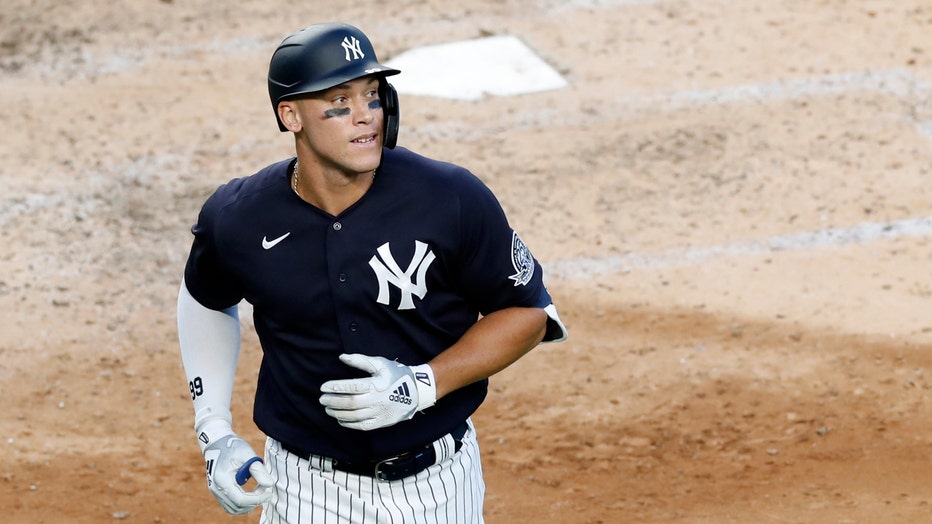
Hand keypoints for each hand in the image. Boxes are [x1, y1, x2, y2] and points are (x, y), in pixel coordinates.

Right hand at [202, 434, 273, 513]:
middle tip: (266, 490)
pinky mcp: (217, 491)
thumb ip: (259, 471)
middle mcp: (216, 488)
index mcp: (222, 480)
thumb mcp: (248, 455)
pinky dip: (242, 504)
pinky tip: (252, 494)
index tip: (269, 492)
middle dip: (254, 502)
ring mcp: (215, 491)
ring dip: (248, 505)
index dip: (257, 499)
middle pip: (237, 507)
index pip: (241, 499)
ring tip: (260, 491)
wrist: (217, 442)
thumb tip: (270, 484)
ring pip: (233, 509)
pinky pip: (230, 505)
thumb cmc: (234, 447)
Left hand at [319, 354, 436, 430]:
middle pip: (350, 403)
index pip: (352, 387)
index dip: (335, 387)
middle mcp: (378, 399)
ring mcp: (380, 412)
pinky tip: (340, 419)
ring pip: (354, 416)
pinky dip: (349, 423)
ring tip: (327, 409)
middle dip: (333, 401)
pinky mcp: (382, 422)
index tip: (323, 387)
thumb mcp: (380, 363)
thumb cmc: (396, 374)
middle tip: (322, 399)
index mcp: (378, 384)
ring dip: (338, 413)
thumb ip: (360, 360)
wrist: (417, 390)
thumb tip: (341, 357)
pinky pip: (362, 426)